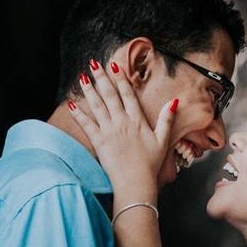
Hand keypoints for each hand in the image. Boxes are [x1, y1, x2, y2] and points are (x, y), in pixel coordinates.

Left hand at [68, 60, 176, 192]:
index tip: (115, 66)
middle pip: (110, 95)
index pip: (128, 94)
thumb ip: (167, 119)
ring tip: (83, 77)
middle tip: (94, 64)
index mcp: (137, 121)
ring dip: (89, 90)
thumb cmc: (150, 164)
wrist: (136, 183)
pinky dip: (78, 113)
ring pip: (97, 105)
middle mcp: (122, 122)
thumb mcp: (163, 140)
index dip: (121, 79)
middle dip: (101, 78)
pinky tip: (71, 104)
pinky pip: (86, 124)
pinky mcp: (99, 142)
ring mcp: (109, 131)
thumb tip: (174, 101)